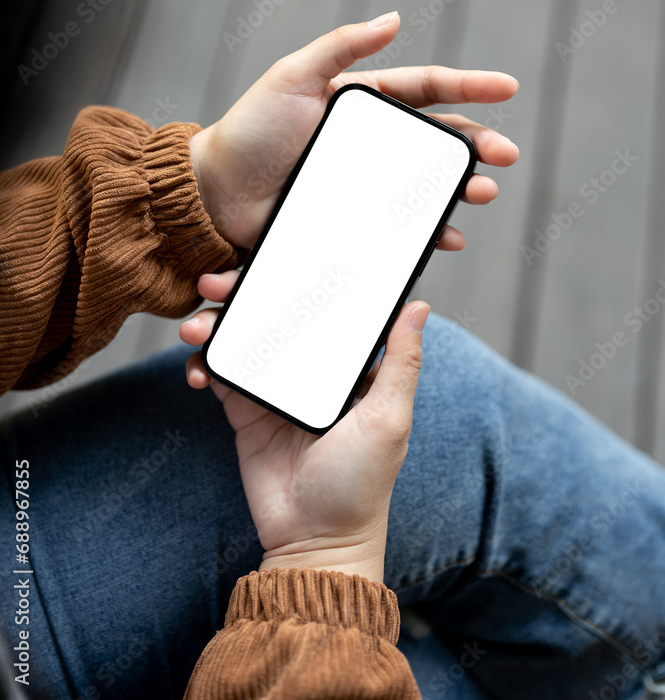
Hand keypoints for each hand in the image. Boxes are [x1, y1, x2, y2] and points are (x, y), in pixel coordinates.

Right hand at [180, 280, 428, 583]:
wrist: (314, 542)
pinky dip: (203, 365)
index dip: (296, 278)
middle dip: (241, 293)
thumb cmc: (362, 484)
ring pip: (240, 338)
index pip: (321, 307)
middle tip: (214, 284)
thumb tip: (419, 306)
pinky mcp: (245, 411)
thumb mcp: (390, 419)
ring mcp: (275, 387)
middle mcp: (310, 368)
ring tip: (195, 330)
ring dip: (214, 326)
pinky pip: (220, 374)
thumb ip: (401, 363)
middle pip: (272, 314)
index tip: (269, 256)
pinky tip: (196, 371)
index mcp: (347, 364)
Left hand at [190, 11, 518, 250]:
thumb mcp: (292, 77)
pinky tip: (449, 235)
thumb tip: (394, 17)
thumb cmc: (249, 130)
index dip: (468, 86)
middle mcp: (370, 141)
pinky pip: (402, 225)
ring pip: (428, 183)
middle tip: (506, 156)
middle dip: (477, 144)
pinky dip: (430, 230)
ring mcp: (365, 182)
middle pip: (437, 139)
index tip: (508, 87)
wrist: (214, 194)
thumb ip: (340, 47)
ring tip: (483, 193)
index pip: (425, 88)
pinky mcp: (354, 217)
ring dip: (461, 187)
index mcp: (361, 101)